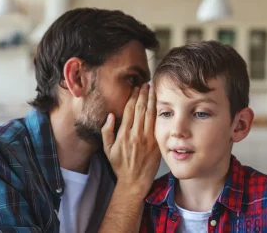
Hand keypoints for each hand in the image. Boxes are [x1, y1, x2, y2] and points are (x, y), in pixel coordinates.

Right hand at [101, 83, 160, 197]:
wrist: (134, 181)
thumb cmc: (120, 165)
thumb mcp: (107, 150)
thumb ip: (106, 131)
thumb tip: (110, 115)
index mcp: (124, 134)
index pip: (129, 110)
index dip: (132, 97)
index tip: (135, 88)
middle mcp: (136, 134)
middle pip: (140, 109)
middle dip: (143, 94)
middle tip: (145, 84)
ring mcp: (147, 138)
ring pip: (150, 114)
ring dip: (151, 100)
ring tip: (152, 90)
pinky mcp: (156, 143)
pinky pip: (157, 124)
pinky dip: (158, 112)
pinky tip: (159, 104)